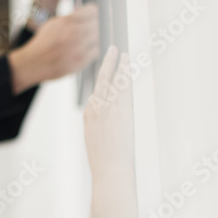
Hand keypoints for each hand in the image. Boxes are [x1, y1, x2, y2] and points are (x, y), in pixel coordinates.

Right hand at [8, 4, 99, 92]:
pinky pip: (96, 52)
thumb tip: (82, 10)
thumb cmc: (43, 43)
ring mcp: (78, 48)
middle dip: (95, 26)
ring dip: (94, 38)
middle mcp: (74, 33)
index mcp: (67, 21)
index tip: (92, 16)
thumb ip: (69, 17)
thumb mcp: (53, 23)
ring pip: (98, 38)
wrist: (33, 62)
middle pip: (97, 24)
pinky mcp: (80, 62)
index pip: (92, 11)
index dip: (93, 13)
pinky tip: (87, 49)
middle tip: (90, 29)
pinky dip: (93, 49)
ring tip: (87, 40)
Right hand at [83, 46, 133, 173]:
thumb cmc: (105, 159)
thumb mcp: (96, 139)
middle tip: (112, 50)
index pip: (97, 91)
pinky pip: (122, 85)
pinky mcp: (119, 108)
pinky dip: (124, 72)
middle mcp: (96, 106)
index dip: (104, 79)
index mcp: (89, 114)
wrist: (110, 168)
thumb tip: (108, 117)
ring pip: (113, 79)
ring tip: (123, 54)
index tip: (107, 70)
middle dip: (107, 63)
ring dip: (118, 64)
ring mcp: (107, 106)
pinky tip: (128, 64)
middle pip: (102, 79)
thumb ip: (100, 124)